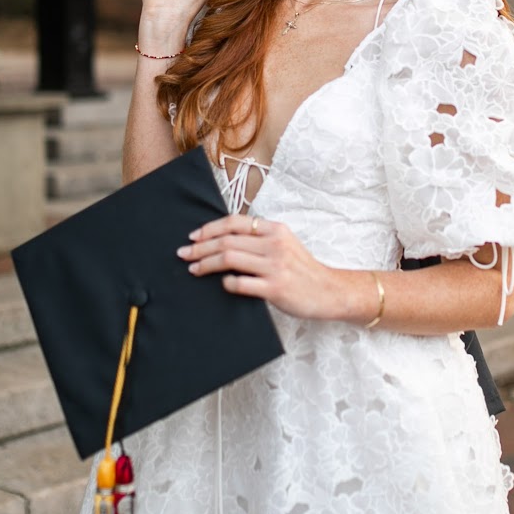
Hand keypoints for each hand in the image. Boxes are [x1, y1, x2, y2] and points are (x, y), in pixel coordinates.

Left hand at [177, 214, 341, 320]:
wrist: (329, 291)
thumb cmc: (303, 269)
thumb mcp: (285, 244)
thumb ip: (260, 238)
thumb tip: (224, 239)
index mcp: (275, 230)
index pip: (235, 222)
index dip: (210, 228)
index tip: (194, 236)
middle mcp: (274, 244)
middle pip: (227, 241)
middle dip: (201, 247)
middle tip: (184, 254)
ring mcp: (275, 266)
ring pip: (230, 259)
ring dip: (206, 264)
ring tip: (194, 269)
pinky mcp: (275, 288)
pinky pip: (241, 283)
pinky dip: (227, 283)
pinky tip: (222, 284)